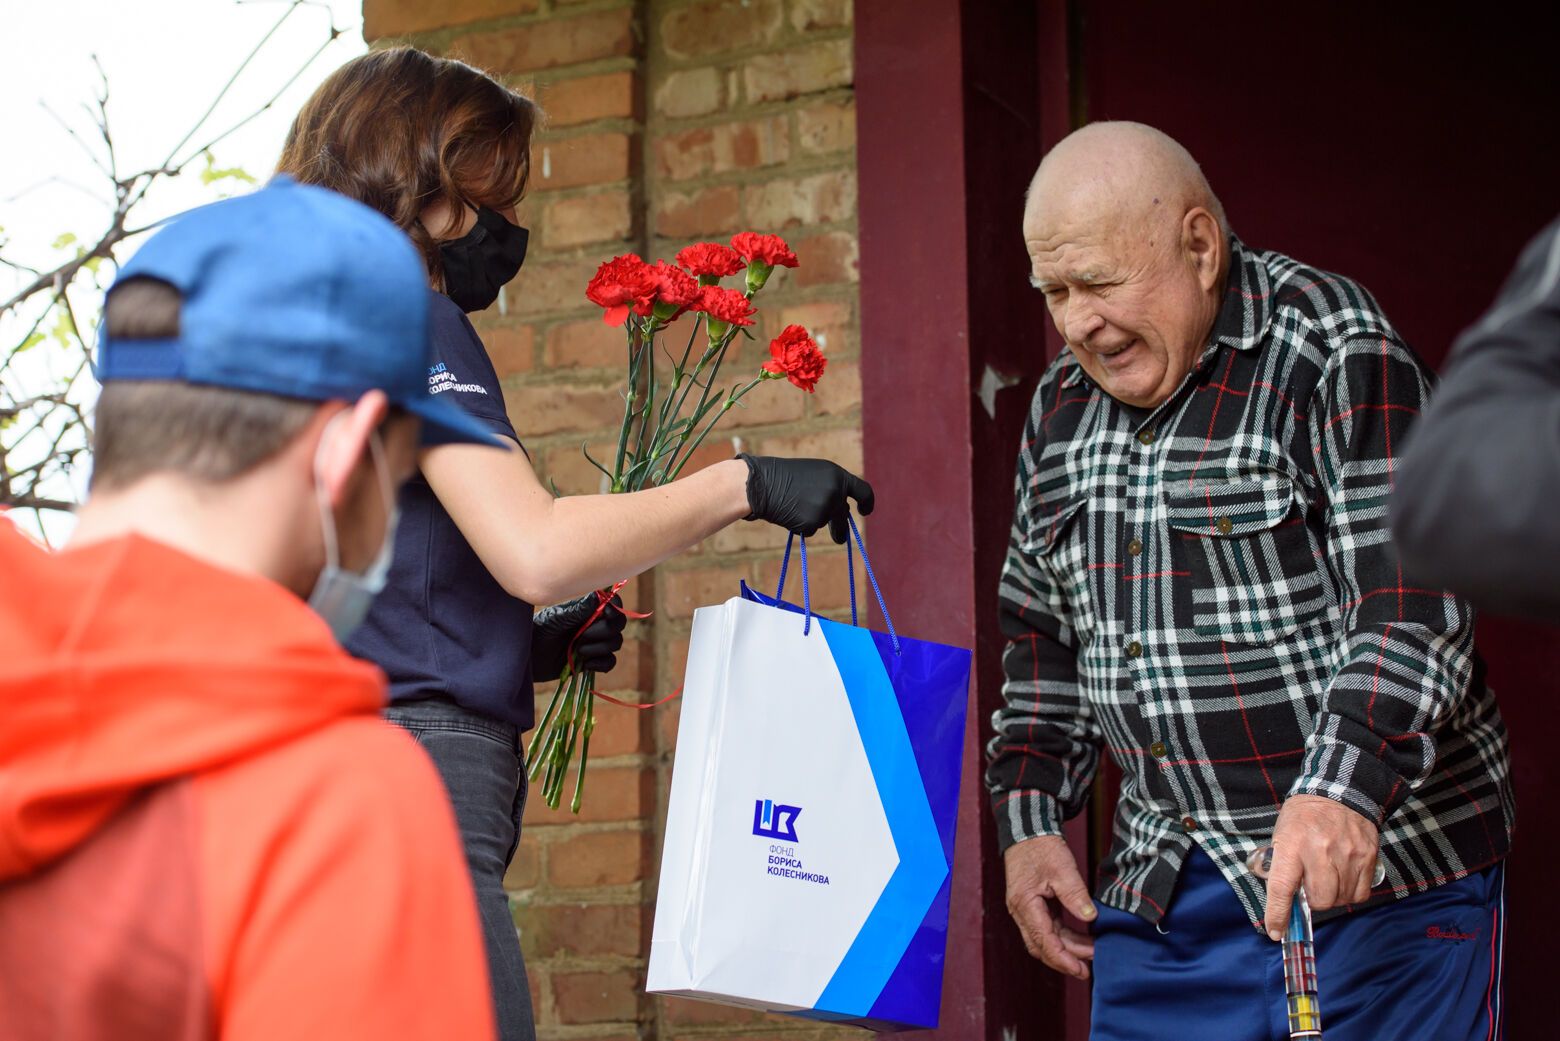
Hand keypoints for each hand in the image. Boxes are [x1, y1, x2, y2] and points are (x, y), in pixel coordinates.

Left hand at [531, 593, 625, 682]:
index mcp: (588, 610)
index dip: (616, 607)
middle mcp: (594, 625)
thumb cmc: (538, 630)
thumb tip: (600, 595)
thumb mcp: (557, 618)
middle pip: (618, 625)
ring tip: (578, 650)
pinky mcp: (591, 661)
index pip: (613, 604)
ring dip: (599, 648)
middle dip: (605, 631)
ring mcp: (594, 643)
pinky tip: (586, 664)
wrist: (526, 654)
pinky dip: (601, 664)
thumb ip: (580, 610)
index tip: (607, 612)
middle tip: (582, 636)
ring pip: (615, 643)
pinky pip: (610, 662)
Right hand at [737, 454, 874, 543]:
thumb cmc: (783, 477)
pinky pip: (809, 529)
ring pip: (823, 521)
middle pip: (843, 513)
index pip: (863, 490)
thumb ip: (831, 488)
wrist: (760, 483)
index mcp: (837, 475)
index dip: (867, 502)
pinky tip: (787, 513)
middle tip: (839, 538)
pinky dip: (799, 525)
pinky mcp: (812, 522)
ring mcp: (825, 508)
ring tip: (791, 505)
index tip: (865, 511)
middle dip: (840, 528)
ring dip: (810, 518)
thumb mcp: (814, 475)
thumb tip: (843, 512)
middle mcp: (835, 491)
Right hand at [1003, 835, 1097, 979]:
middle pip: (1041, 946)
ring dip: (1066, 949)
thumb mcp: (1063, 869)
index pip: (1043, 941)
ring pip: (1044, 940)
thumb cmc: (1042, 848)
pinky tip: (1080, 939)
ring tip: (1090, 954)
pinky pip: (1046, 929)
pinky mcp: (1032, 906)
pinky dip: (1063, 937)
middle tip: (1089, 967)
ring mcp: (1024, 910)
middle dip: (1065, 959)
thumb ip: (1076, 895)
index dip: (1063, 959)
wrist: (1028, 832)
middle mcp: (1020, 911)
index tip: (1081, 970)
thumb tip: (1090, 918)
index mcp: (1025, 904)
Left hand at [1262, 794, 1379, 939]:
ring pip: (1341, 899)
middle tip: (1311, 889)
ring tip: (1327, 878)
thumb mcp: (1281, 835)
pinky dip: (1350, 893)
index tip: (1276, 931)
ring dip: (1332, 896)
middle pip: (1320, 900)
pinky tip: (1344, 878)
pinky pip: (1360, 893)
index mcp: (1292, 845)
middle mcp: (1320, 851)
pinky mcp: (1367, 857)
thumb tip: (1280, 900)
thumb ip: (1281, 866)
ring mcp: (1347, 854)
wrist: (1338, 791)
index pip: (1282, 887)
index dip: (1278, 914)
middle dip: (1313, 902)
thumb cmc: (1304, 817)